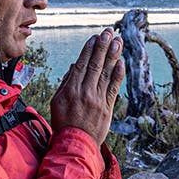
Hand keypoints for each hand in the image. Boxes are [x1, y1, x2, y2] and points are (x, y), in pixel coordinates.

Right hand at [50, 28, 123, 144]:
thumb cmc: (63, 123)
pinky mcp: (107, 109)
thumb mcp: (57, 102)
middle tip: (109, 32)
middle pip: (96, 65)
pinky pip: (114, 89)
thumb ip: (66, 82)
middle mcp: (85, 93)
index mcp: (70, 90)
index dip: (90, 49)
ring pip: (106, 74)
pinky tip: (121, 63)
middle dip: (103, 47)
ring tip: (118, 41)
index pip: (82, 64)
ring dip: (113, 56)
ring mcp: (97, 101)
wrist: (74, 146)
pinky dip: (118, 75)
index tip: (95, 37)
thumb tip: (76, 65)